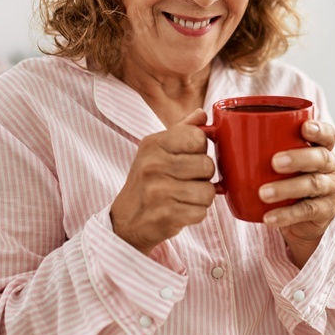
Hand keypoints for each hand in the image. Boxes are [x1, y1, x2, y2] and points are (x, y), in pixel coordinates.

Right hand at [110, 109, 216, 252]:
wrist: (126, 220)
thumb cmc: (148, 181)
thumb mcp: (158, 150)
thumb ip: (182, 130)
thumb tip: (202, 114)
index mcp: (153, 144)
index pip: (198, 137)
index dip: (201, 150)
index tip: (188, 158)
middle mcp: (153, 165)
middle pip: (207, 165)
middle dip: (204, 177)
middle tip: (187, 181)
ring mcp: (158, 191)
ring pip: (208, 191)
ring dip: (202, 197)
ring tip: (185, 197)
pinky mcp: (166, 216)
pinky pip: (201, 212)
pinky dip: (195, 214)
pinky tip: (180, 210)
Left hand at [259, 120, 334, 266]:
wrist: (300, 220)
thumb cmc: (283, 179)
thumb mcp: (274, 161)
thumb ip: (249, 143)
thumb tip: (206, 127)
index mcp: (320, 148)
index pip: (328, 134)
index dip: (319, 130)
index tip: (304, 128)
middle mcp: (329, 166)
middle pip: (320, 158)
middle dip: (298, 158)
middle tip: (274, 162)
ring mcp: (330, 190)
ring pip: (312, 185)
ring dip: (287, 188)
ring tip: (263, 193)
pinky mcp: (325, 212)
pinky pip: (306, 212)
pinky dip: (286, 214)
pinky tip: (269, 218)